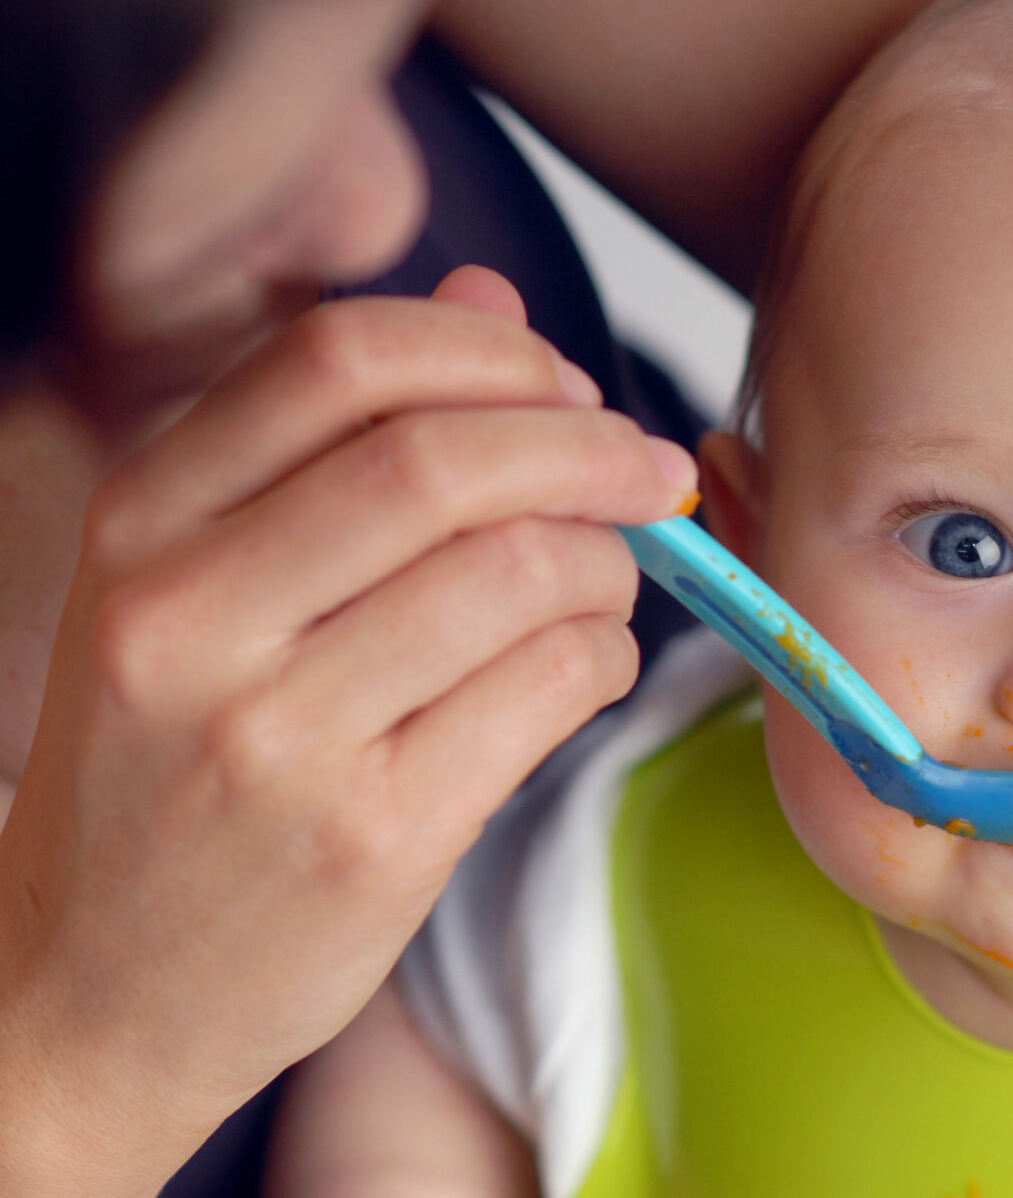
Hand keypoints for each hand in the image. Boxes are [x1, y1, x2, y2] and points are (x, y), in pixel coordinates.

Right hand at [0, 267, 692, 1195]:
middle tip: (649, 470)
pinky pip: (547, 689)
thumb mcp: (197, 585)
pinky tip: (586, 662)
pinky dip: (604, 655)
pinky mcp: (372, 838)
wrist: (83, 994)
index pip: (337, 361)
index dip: (491, 353)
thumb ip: (337, 435)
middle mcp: (189, 619)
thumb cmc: (164, 775)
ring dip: (609, 562)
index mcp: (140, 525)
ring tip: (611, 581)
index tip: (566, 386)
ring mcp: (277, 738)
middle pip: (443, 462)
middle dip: (588, 447)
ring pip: (517, 575)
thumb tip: (491, 297)